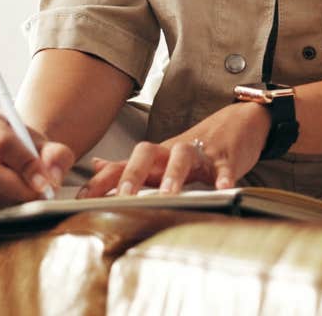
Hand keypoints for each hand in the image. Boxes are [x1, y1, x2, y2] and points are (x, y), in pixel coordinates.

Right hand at [0, 109, 75, 209]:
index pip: (1, 143)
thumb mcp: (48, 144)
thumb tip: (52, 174)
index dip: (25, 163)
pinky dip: (10, 205)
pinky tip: (23, 198)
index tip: (45, 179)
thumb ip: (56, 155)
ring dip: (16, 198)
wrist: (19, 155)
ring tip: (36, 194)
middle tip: (43, 193)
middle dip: (20, 186)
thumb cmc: (31, 147)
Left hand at [81, 101, 269, 197]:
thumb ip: (129, 164)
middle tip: (123, 195)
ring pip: (183, 156)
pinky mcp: (226, 157)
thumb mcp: (161, 155)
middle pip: (147, 153)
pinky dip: (224, 177)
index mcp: (156, 157)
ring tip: (170, 194)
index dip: (101, 181)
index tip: (82, 199)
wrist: (239, 121)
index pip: (121, 165)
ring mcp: (200, 152)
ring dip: (174, 174)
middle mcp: (172, 152)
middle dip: (133, 173)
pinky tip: (223, 189)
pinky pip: (224, 166)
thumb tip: (97, 167)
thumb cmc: (197, 145)